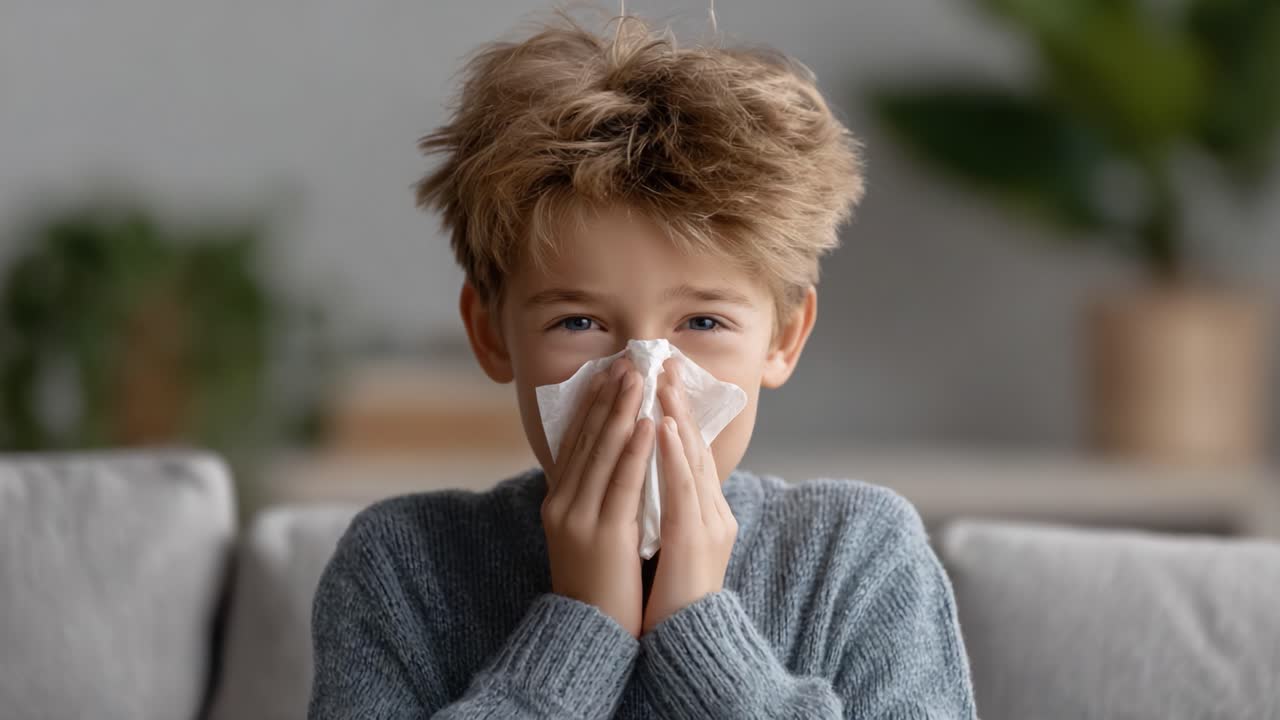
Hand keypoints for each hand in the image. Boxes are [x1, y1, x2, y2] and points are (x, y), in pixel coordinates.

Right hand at [542, 357, 654, 638]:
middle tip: (627, 363)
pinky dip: (636, 449)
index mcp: (558, 503)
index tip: (609, 374)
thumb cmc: (599, 589)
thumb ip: (595, 502)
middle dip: (608, 398)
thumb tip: (614, 468)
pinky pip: (622, 483)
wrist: (588, 638)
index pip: (576, 443)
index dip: (592, 406)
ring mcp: (579, 518)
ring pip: (603, 453)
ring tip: (639, 378)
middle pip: (586, 439)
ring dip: (622, 411)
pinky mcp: (603, 534)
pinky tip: (648, 424)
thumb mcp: (587, 538)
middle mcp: (562, 505)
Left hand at [641, 356, 738, 635]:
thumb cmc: (672, 602)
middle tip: (663, 362)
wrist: (691, 645)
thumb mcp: (669, 549)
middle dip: (677, 403)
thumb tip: (645, 489)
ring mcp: (708, 523)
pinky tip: (661, 425)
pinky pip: (683, 487)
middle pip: (693, 447)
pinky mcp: (696, 538)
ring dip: (676, 415)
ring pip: (690, 458)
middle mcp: (712, 512)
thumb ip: (664, 516)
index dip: (675, 416)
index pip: (687, 455)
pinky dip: (672, 453)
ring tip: (663, 380)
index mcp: (703, 514)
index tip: (659, 383)